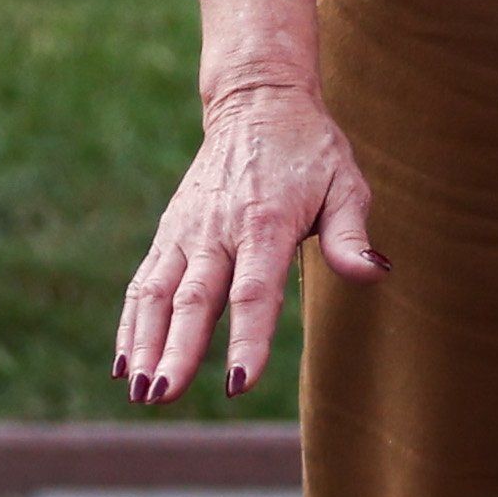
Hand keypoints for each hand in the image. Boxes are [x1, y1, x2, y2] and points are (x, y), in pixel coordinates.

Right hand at [114, 77, 380, 404]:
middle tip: (160, 395)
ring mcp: (187, 230)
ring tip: (135, 390)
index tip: (238, 382)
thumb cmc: (310, 151)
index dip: (247, 338)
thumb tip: (375, 273)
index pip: (254, 291)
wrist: (257, 100)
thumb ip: (351, 235)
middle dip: (176, 351)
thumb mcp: (345, 184)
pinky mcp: (170, 231)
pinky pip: (144, 281)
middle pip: (193, 299)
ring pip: (157, 294)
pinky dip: (130, 323)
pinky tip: (122, 364)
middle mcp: (217, 229)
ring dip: (143, 343)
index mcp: (264, 222)